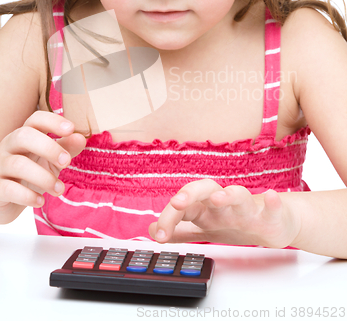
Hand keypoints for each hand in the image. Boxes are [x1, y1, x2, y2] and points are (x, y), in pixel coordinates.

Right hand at [0, 110, 85, 224]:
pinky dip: (27, 196)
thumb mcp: (51, 159)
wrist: (4, 201)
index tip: (71, 129)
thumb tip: (80, 138)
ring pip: (18, 164)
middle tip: (66, 162)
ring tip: (59, 189)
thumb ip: (66, 148)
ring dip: (43, 177)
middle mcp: (9, 146)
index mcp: (25, 135)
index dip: (52, 121)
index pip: (35, 119)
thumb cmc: (30, 174)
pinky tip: (40, 201)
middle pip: (24, 136)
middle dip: (48, 147)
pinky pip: (7, 189)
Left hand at [148, 179, 300, 248]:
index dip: (168, 218)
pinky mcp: (271, 216)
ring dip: (228, 195)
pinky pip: (273, 208)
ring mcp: (247, 209)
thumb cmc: (237, 222)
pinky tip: (272, 197)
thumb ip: (179, 230)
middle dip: (190, 194)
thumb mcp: (205, 228)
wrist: (273, 223)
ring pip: (237, 196)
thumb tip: (152, 229)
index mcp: (207, 209)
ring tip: (218, 197)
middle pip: (205, 191)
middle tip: (177, 203)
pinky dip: (273, 203)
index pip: (183, 206)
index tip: (157, 235)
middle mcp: (224, 206)